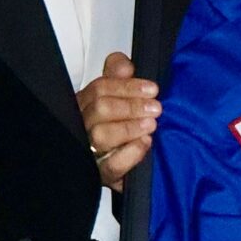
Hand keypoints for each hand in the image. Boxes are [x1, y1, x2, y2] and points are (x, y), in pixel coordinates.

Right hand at [77, 51, 158, 190]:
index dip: (127, 86)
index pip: (100, 89)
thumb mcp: (118, 99)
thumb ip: (118, 77)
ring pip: (101, 135)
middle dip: (132, 106)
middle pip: (100, 109)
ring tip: (152, 124)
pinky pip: (111, 166)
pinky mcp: (101, 175)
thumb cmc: (117, 128)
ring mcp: (90, 152)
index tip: (152, 89)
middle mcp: (83, 126)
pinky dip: (130, 154)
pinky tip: (145, 144)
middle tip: (156, 108)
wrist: (118, 165)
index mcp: (85, 104)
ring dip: (130, 127)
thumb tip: (124, 65)